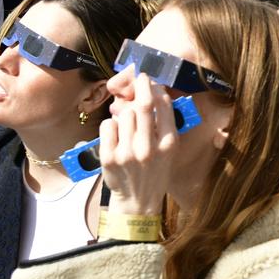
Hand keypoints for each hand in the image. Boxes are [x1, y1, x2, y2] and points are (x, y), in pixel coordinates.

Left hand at [101, 72, 176, 216]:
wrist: (138, 201)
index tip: (153, 82)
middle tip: (140, 77)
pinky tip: (116, 134)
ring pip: (124, 114)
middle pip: (144, 105)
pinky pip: (108, 125)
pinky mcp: (109, 158)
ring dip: (125, 112)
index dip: (158, 89)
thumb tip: (157, 94)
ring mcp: (128, 153)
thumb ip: (166, 126)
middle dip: (142, 85)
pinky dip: (111, 124)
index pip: (164, 106)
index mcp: (169, 145)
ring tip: (127, 123)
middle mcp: (149, 148)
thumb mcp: (169, 151)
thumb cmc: (155, 172)